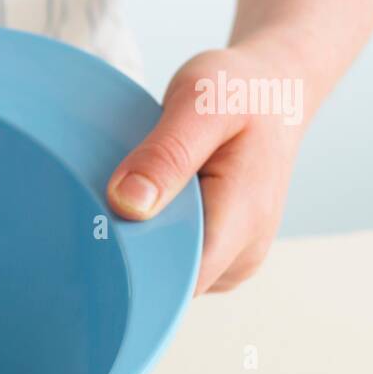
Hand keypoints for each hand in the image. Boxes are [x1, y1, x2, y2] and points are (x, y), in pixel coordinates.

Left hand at [106, 39, 307, 293]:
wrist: (274, 89)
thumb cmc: (239, 90)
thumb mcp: (200, 103)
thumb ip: (166, 154)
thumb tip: (128, 206)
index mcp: (242, 219)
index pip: (178, 280)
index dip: (133, 267)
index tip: (97, 234)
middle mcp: (244, 252)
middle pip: (169, 284)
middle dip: (130, 256)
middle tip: (100, 208)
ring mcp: (235, 257)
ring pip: (170, 277)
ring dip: (142, 246)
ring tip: (131, 198)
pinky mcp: (222, 253)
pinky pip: (177, 262)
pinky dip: (155, 239)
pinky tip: (146, 207)